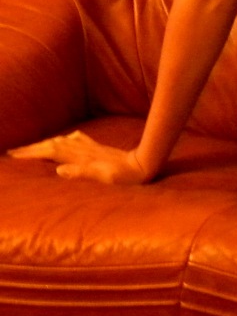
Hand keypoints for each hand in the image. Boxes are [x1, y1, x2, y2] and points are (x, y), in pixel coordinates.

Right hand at [7, 130, 149, 184]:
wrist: (144, 164)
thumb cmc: (125, 176)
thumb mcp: (104, 178)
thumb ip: (82, 173)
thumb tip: (59, 169)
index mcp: (81, 158)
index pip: (50, 152)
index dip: (32, 153)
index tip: (14, 154)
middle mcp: (84, 150)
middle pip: (53, 145)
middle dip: (33, 147)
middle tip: (14, 151)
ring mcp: (91, 147)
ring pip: (63, 141)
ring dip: (46, 143)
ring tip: (33, 146)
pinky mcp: (99, 148)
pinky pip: (78, 140)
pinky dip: (67, 139)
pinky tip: (68, 138)